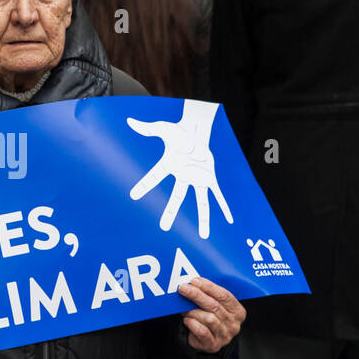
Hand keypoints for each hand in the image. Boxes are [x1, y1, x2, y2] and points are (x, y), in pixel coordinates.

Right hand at [128, 100, 233, 236]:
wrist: (195, 130)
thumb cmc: (178, 131)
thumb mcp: (163, 128)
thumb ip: (148, 127)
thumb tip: (130, 121)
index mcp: (170, 166)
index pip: (154, 176)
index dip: (144, 185)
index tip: (133, 195)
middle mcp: (184, 177)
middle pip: (177, 198)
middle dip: (171, 213)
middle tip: (164, 228)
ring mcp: (198, 179)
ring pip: (201, 203)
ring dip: (204, 219)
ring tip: (204, 236)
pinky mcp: (210, 178)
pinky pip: (218, 194)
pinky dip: (224, 206)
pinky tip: (229, 220)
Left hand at [177, 277, 245, 352]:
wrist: (207, 341)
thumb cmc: (210, 318)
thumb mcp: (214, 306)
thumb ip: (208, 296)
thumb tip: (192, 284)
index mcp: (237, 311)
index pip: (224, 295)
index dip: (208, 287)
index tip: (194, 281)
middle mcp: (233, 324)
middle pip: (214, 306)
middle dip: (197, 295)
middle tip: (183, 288)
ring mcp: (225, 336)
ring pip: (208, 318)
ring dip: (192, 312)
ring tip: (184, 309)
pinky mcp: (214, 345)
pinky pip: (202, 332)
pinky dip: (192, 324)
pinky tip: (187, 320)